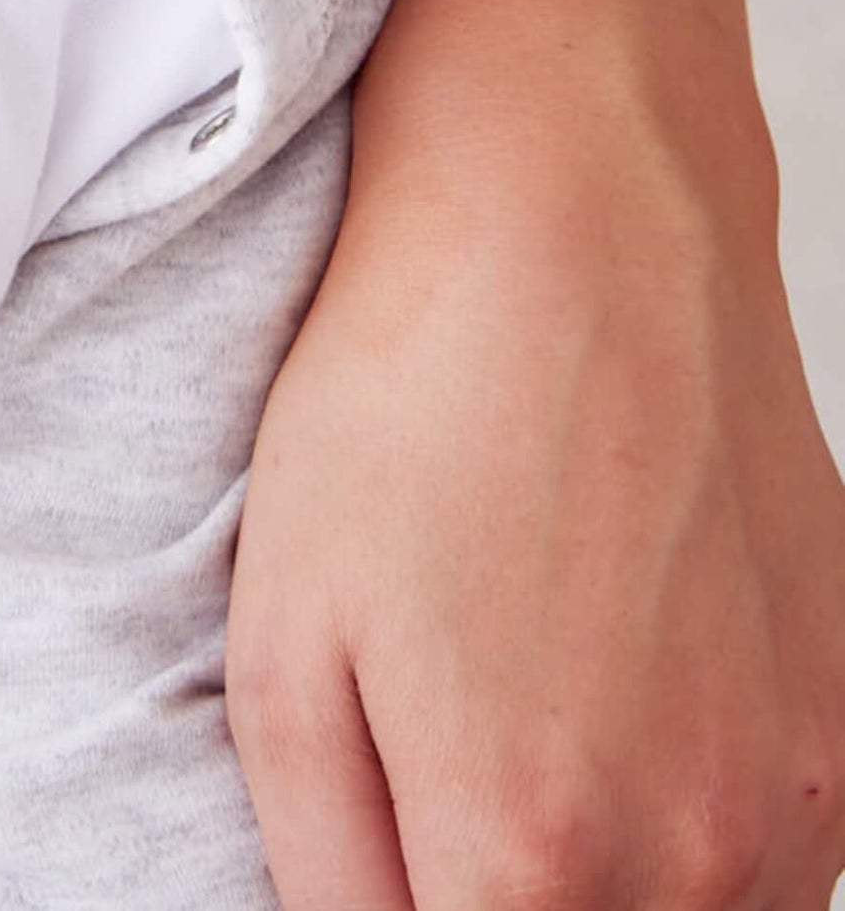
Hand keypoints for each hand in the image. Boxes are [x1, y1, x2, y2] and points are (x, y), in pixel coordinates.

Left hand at [226, 125, 844, 909]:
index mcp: (533, 859)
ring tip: (518, 725)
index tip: (401, 849)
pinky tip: (608, 701)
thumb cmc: (408, 412)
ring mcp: (801, 790)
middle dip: (502, 906)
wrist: (575, 232)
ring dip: (600, 891)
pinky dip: (685, 834)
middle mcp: (699, 859)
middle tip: (437, 781)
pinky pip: (769, 859)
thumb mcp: (283, 649)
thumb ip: (328, 872)